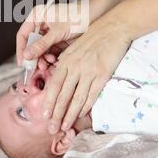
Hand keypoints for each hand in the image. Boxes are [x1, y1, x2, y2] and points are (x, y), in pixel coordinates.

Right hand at [16, 1, 88, 68]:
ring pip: (41, 49)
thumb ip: (41, 44)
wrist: (94, 16)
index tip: (23, 63)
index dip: (21, 49)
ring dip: (43, 59)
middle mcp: (41, 24)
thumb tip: (27, 55)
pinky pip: (50, 51)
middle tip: (37, 67)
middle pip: (32, 44)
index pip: (23, 35)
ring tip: (48, 64)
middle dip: (34, 57)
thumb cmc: (77, 16)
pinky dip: (51, 57)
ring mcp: (50, 32)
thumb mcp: (57, 32)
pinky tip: (55, 61)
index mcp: (37, 16)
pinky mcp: (58, 39)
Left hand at [43, 15, 131, 133]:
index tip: (44, 115)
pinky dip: (86, 107)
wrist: (113, 27)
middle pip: (63, 95)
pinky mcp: (102, 74)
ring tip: (64, 127)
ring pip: (76, 98)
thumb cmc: (93, 37)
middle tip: (51, 129)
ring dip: (69, 115)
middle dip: (56, 114)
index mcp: (66, 60)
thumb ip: (66, 64)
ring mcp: (89, 71)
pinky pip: (92, 94)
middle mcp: (75, 67)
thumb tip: (59, 81)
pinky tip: (81, 115)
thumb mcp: (74, 48)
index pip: (54, 85)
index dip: (49, 102)